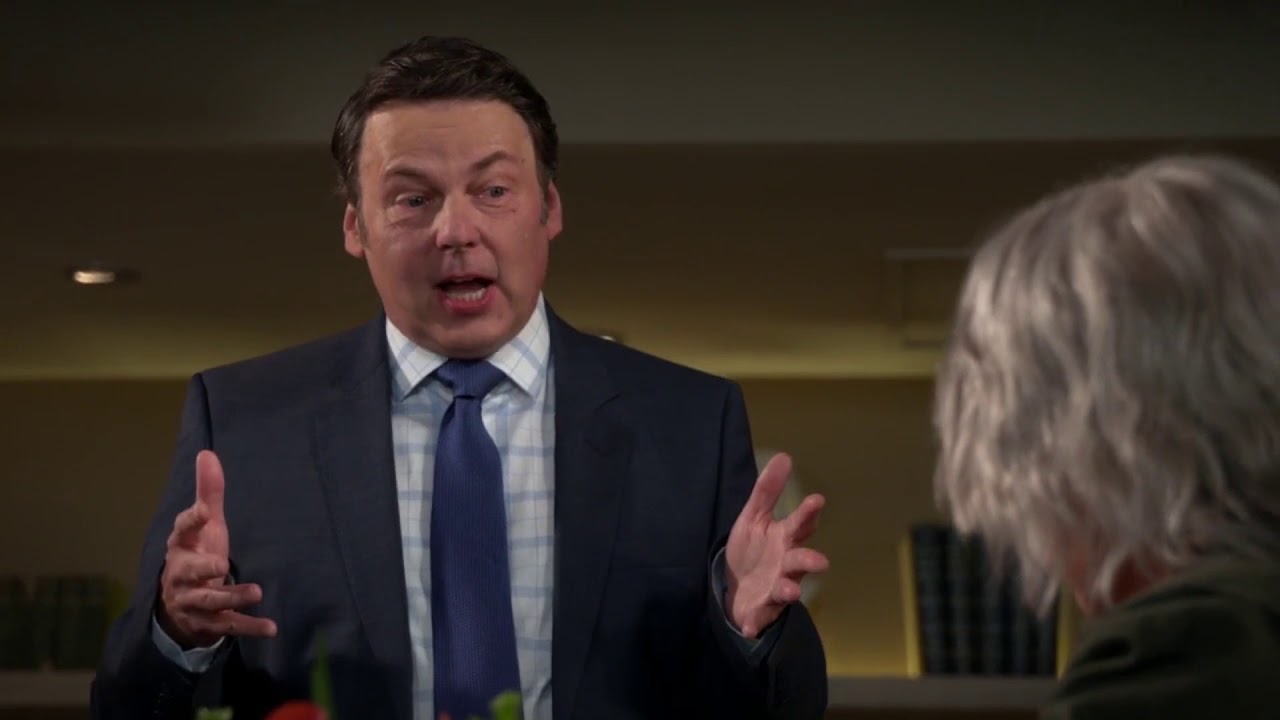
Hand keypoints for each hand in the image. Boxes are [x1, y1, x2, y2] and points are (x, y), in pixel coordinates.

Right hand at [157, 450, 276, 647]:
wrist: (179, 606)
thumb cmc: (196, 555)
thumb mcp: (204, 525)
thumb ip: (208, 493)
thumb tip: (207, 453)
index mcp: (182, 547)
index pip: (182, 531)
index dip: (191, 521)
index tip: (203, 511)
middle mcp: (183, 575)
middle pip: (189, 573)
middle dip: (203, 569)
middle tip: (221, 564)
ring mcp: (194, 602)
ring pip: (211, 601)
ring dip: (232, 597)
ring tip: (256, 591)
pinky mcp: (210, 623)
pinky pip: (230, 626)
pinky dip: (250, 627)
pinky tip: (271, 627)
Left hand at [724, 452, 828, 637]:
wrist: (736, 587)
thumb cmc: (751, 550)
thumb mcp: (753, 518)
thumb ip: (768, 491)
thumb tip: (785, 456)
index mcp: (783, 539)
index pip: (799, 524)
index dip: (808, 514)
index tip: (817, 500)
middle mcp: (785, 564)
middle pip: (801, 561)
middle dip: (810, 560)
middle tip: (820, 561)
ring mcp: (775, 588)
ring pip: (787, 590)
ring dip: (789, 591)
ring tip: (791, 592)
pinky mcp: (761, 609)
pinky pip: (759, 617)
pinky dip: (755, 622)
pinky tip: (748, 626)